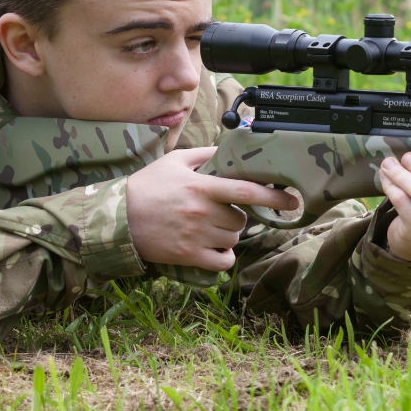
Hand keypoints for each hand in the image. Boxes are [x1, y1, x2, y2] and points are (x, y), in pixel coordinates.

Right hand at [126, 147, 298, 270]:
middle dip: (238, 216)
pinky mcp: (189, 255)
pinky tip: (213, 248)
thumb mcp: (175, 161)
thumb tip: (232, 150)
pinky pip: (223, 261)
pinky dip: (224, 256)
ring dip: (229, 234)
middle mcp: (202, 212)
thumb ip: (206, 155)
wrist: (117, 218)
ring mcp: (196, 236)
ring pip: (233, 238)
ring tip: (209, 226)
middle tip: (220, 211)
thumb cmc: (148, 186)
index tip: (293, 199)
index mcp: (202, 186)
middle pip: (242, 219)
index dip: (274, 196)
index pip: (247, 191)